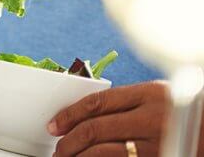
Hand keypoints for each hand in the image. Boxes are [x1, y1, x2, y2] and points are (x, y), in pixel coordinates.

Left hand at [49, 82, 175, 155]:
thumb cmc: (190, 112)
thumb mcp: (163, 97)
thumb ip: (132, 102)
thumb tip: (92, 112)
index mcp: (150, 94)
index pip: (96, 102)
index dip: (70, 114)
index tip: (55, 124)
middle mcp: (152, 118)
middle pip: (95, 129)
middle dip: (69, 141)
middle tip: (57, 148)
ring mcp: (158, 144)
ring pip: (103, 152)